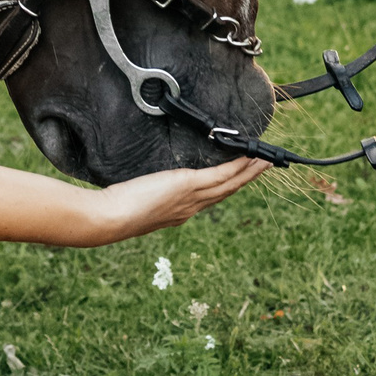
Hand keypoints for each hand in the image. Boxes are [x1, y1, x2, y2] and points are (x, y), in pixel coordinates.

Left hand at [81, 157, 267, 244]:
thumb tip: (151, 184)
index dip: (228, 186)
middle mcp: (191, 208)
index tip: (240, 176)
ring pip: (228, 183)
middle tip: (264, 166)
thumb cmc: (117, 208)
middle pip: (226, 191)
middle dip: (246, 179)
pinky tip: (247, 157)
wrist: (111, 218)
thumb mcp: (138, 198)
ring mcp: (192, 198)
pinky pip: (220, 175)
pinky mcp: (188, 185)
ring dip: (248, 171)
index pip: (211, 198)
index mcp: (181, 212)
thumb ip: (151, 192)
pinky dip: (236, 166)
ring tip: (264, 160)